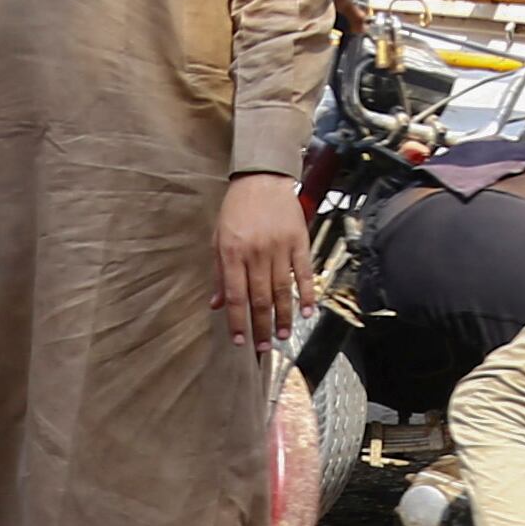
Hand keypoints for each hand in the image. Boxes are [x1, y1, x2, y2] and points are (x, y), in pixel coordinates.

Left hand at [215, 171, 308, 365]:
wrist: (262, 178)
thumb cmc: (236, 209)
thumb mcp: (219, 238)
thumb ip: (220, 273)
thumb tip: (217, 304)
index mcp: (232, 253)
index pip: (236, 296)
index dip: (237, 321)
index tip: (239, 341)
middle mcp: (256, 253)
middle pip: (260, 298)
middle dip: (262, 326)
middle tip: (264, 347)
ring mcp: (279, 247)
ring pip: (282, 290)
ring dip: (284, 316)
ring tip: (284, 336)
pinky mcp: (299, 241)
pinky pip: (304, 272)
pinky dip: (306, 293)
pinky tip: (307, 312)